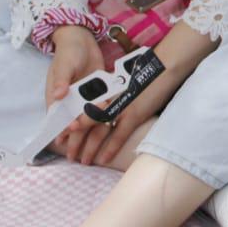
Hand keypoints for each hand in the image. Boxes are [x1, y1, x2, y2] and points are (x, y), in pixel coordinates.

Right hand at [45, 26, 102, 154]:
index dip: (63, 126)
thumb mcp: (65, 65)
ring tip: (94, 150)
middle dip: (76, 138)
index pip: (58, 116)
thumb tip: (58, 94)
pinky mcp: (97, 93)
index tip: (70, 132)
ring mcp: (84, 98)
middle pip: (73, 122)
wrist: (83, 40)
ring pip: (88, 118)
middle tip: (79, 155)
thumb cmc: (69, 53)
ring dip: (91, 132)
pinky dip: (105, 115)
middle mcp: (70, 101)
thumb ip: (62, 80)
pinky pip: (101, 106)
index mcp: (57, 97)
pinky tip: (112, 125)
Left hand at [71, 56, 187, 166]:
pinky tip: (103, 159)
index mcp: (104, 90)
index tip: (63, 135)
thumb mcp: (125, 80)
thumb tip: (106, 102)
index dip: (71, 123)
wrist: (164, 66)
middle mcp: (108, 98)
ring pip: (98, 132)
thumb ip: (113, 91)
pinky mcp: (134, 114)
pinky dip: (110, 148)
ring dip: (89, 148)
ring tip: (82, 161)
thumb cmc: (146, 71)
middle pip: (85, 123)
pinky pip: (119, 135)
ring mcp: (120, 107)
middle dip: (75, 140)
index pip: (81, 109)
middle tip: (69, 154)